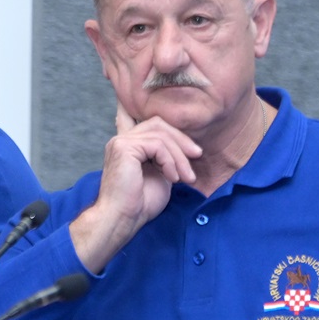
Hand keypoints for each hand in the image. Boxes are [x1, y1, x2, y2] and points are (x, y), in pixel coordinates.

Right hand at [70, 102, 201, 273]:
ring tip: (187, 177)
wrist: (122, 219)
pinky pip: (158, 144)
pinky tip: (172, 177)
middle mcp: (121, 140)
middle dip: (182, 140)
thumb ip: (165, 158)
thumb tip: (184, 148)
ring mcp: (121, 142)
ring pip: (161, 134)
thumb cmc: (140, 204)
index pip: (128, 117)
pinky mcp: (124, 148)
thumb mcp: (160, 175)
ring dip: (180, 155)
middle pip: (159, 124)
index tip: (136, 99)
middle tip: (197, 156)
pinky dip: (171, 161)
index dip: (132, 106)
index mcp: (126, 146)